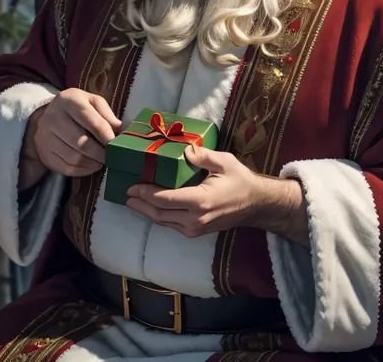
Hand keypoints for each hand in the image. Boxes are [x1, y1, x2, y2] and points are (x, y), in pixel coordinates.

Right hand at [21, 88, 120, 184]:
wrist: (49, 116)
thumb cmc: (77, 108)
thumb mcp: (92, 102)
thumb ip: (107, 114)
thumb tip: (120, 130)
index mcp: (68, 100)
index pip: (91, 120)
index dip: (106, 134)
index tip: (116, 144)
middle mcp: (52, 117)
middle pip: (81, 142)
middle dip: (100, 153)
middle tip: (111, 156)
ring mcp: (44, 137)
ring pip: (73, 157)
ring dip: (92, 163)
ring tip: (102, 161)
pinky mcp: (43, 153)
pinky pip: (65, 168)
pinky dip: (82, 170)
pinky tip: (91, 166)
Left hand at [126, 146, 308, 244]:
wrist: (256, 205)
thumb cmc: (241, 180)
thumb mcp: (224, 162)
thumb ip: (202, 156)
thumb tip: (184, 150)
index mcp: (200, 201)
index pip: (164, 199)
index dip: (145, 193)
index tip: (131, 186)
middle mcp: (194, 219)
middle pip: (159, 214)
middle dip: (140, 204)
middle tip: (126, 194)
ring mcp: (195, 228)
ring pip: (163, 222)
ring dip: (146, 211)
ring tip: (133, 200)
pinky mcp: (196, 231)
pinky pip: (171, 224)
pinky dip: (158, 215)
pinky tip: (151, 206)